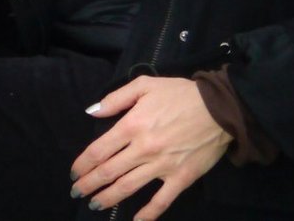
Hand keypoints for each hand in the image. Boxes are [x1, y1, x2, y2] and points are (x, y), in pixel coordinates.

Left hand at [71, 77, 231, 218]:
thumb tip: (92, 112)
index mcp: (131, 126)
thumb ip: (115, 99)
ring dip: (108, 198)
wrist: (219, 108)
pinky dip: (148, 213)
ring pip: (128, 186)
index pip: (98, 150)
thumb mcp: (144, 85)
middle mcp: (143, 149)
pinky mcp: (181, 178)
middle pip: (108, 171)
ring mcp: (162, 166)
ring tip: (94, 204)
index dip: (82, 164)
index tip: (74, 173)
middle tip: (76, 192)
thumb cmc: (179, 94)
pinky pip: (162, 200)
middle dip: (88, 184)